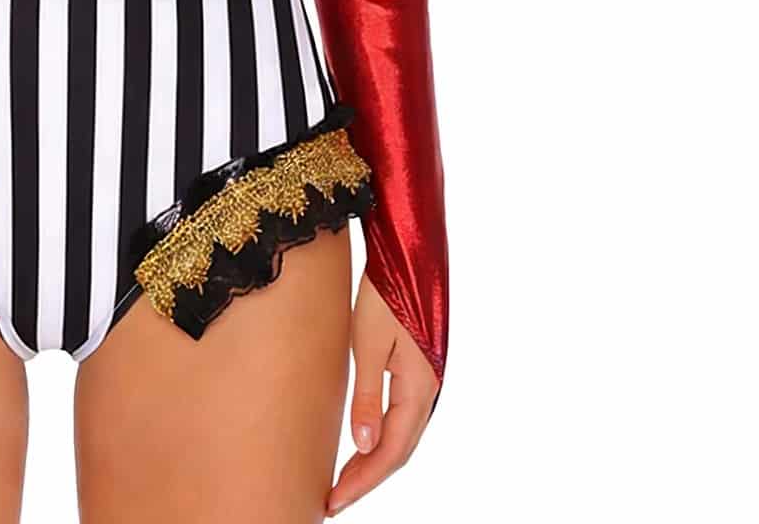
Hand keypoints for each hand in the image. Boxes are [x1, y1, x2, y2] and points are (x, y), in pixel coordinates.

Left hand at [325, 272, 440, 514]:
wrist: (405, 257)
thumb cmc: (383, 294)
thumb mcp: (368, 343)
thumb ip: (367, 396)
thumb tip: (364, 447)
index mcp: (418, 388)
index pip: (391, 452)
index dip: (363, 481)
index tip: (333, 501)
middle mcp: (427, 392)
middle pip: (398, 452)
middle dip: (366, 479)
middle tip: (331, 501)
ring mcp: (423, 383)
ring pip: (401, 438)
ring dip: (374, 463)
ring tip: (341, 481)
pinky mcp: (414, 372)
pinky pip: (400, 419)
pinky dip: (381, 440)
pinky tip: (361, 445)